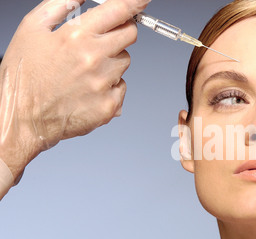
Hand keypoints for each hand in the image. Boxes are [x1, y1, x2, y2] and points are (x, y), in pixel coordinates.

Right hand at [0, 0, 150, 181]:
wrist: (22, 119)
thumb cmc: (23, 77)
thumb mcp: (32, 28)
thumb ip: (60, 5)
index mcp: (77, 37)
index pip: (119, 11)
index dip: (135, 3)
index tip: (142, 0)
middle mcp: (95, 60)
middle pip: (130, 34)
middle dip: (119, 31)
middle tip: (100, 40)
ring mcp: (104, 84)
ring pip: (125, 61)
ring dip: (111, 61)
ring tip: (84, 70)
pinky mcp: (109, 106)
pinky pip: (121, 87)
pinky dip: (110, 86)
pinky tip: (88, 89)